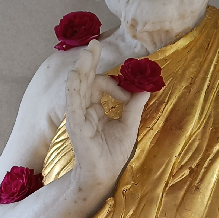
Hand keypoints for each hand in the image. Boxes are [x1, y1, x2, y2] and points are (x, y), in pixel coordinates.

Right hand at [65, 39, 149, 193]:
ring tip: (88, 50)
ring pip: (77, 85)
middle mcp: (84, 110)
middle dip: (90, 61)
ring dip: (83, 66)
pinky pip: (73, 100)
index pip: (100, 87)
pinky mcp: (75, 123)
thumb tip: (146, 87)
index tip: (130, 94)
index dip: (116, 85)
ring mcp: (78, 115)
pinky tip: (78, 72)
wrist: (105, 175)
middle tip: (94, 42)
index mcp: (94, 110)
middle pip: (85, 79)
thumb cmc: (113, 155)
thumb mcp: (129, 126)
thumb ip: (134, 106)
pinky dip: (75, 85)